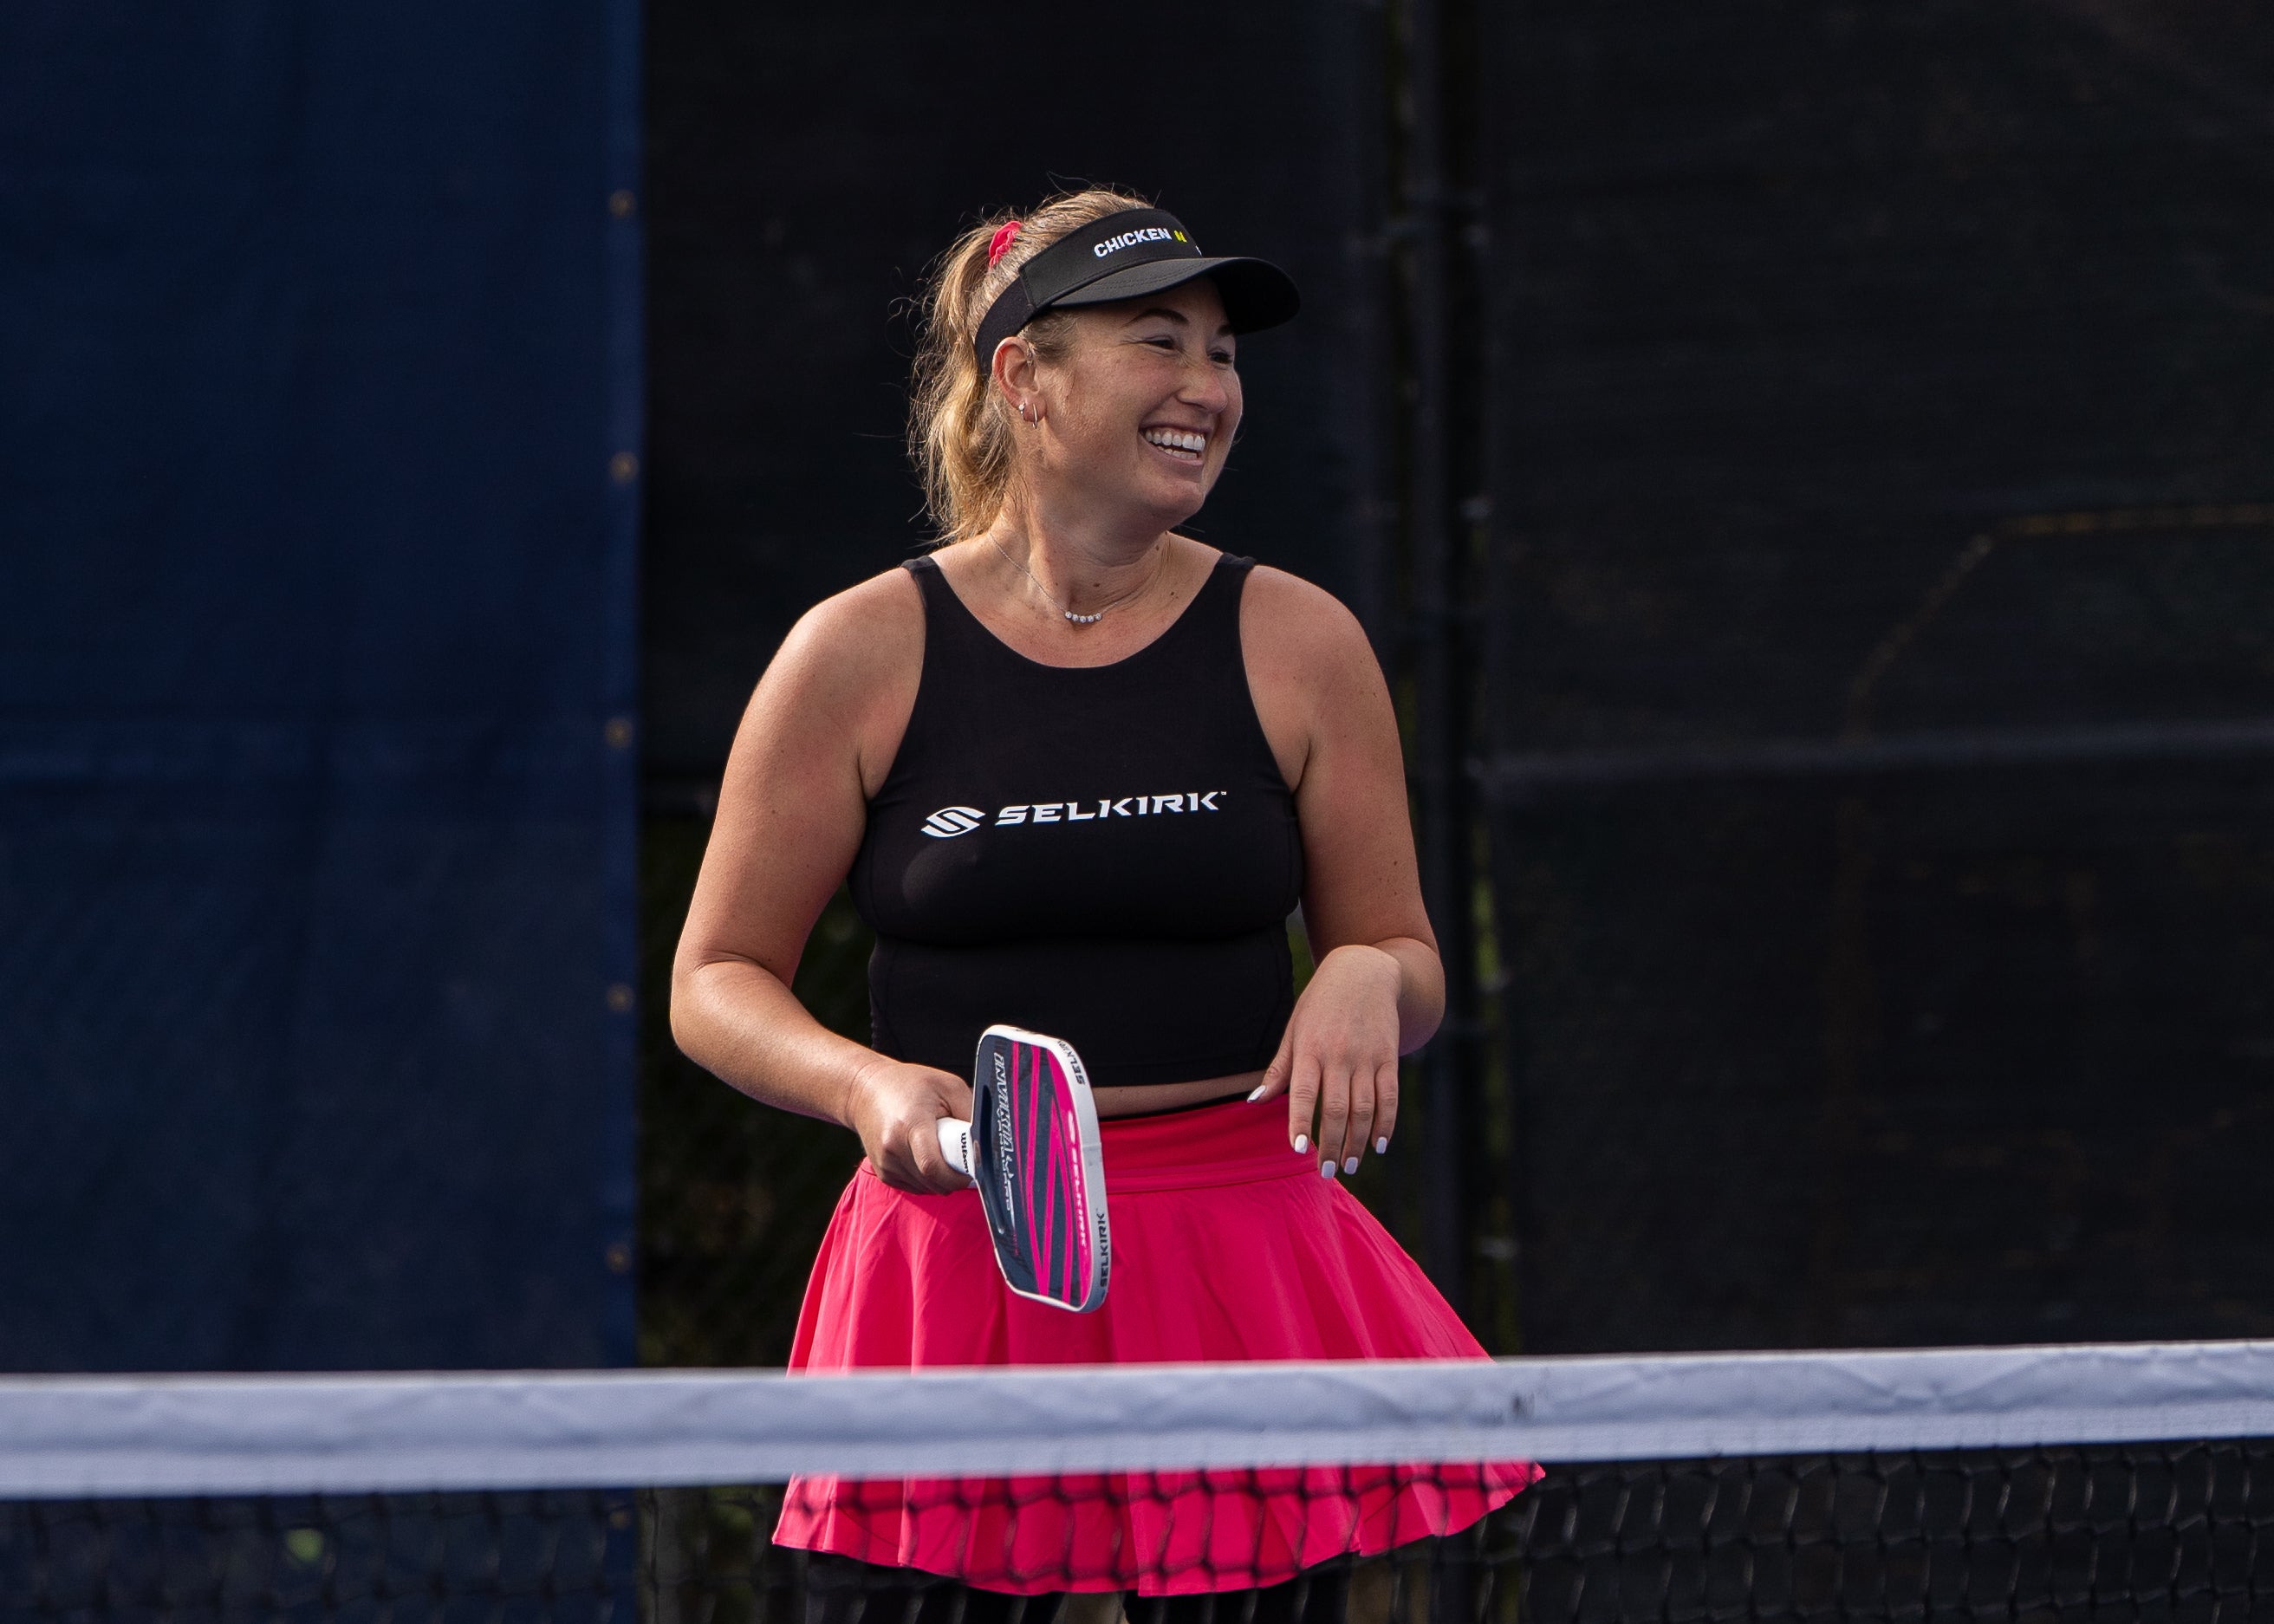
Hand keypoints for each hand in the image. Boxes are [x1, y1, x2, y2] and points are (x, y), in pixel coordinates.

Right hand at [844, 1057, 973, 1192]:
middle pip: (933, 1181)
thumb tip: (985, 1142)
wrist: (864, 1090)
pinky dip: (928, 1179)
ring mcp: (885, 1163)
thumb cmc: (909, 1084)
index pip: (933, 1167)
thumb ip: (969, 1112)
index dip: (958, 1175)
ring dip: (942, 1178)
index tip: (974, 1168)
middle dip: (954, 1176)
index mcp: (910, 1124)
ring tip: (942, 1150)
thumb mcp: (947, 1085)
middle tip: (963, 1157)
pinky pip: (916, 1187)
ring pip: (926, 1188)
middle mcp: (893, 1148)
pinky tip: (928, 1156)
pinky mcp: (883, 1173)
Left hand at [1250, 944, 1402, 1178]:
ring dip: (1357, 1140)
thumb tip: (1254, 1102)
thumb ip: (1279, 1069)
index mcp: (1310, 1048)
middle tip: (1327, 1170)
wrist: (1364, 972)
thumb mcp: (1294, 1030)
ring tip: (1349, 1164)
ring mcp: (1367, 1056)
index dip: (1300, 1121)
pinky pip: (1389, 1096)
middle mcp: (1339, 1054)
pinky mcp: (1389, 1056)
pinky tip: (1378, 1144)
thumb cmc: (1320, 1004)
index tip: (1299, 1149)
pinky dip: (1385, 1123)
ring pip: (1364, 1107)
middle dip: (1331, 1143)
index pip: (1303, 1091)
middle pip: (1336, 1108)